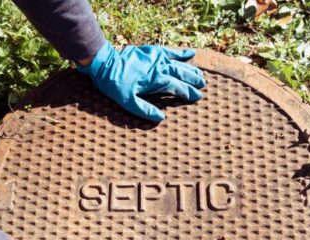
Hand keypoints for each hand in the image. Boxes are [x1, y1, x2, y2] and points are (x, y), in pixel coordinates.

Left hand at [77, 42, 205, 121]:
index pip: (178, 87)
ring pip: (179, 63)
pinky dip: (181, 52)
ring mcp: (157, 58)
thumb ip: (145, 110)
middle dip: (194, 80)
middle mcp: (160, 68)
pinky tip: (191, 53)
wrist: (106, 64)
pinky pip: (170, 51)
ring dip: (190, 69)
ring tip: (200, 75)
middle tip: (203, 85)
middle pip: (182, 74)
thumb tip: (161, 118)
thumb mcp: (127, 102)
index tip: (198, 97)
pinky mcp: (152, 51)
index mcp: (157, 81)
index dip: (189, 93)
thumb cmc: (116, 85)